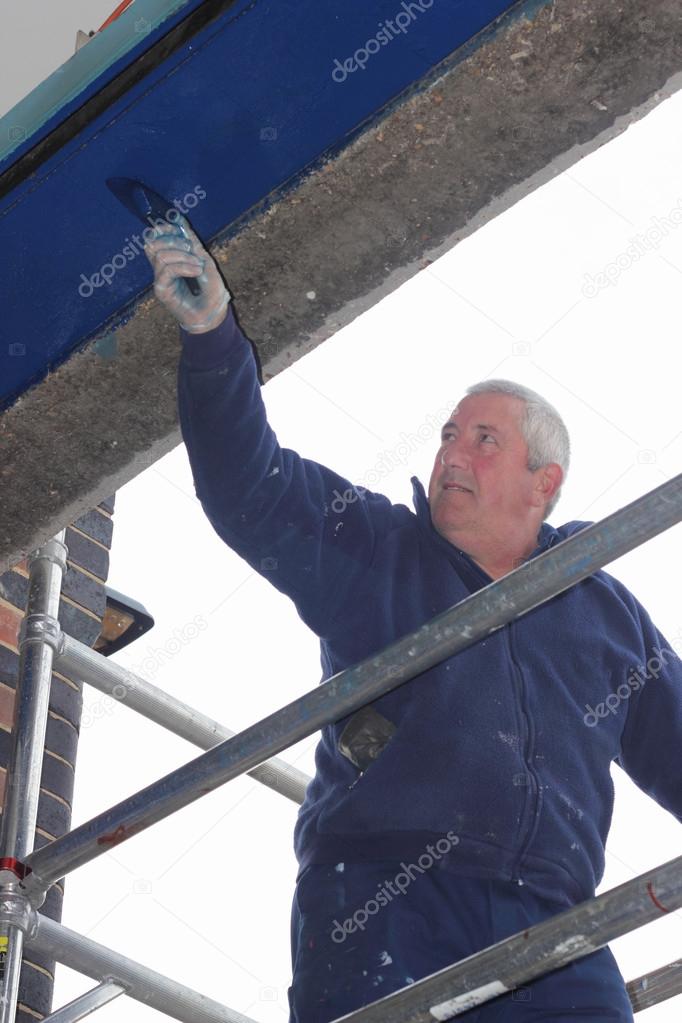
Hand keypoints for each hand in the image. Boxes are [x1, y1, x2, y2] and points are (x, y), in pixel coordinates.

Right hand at [143, 216, 230, 333]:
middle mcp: (162, 269)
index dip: (164, 229)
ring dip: (184, 256)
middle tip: (193, 251)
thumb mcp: (204, 259)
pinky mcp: (161, 290)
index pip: (154, 238)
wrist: (214, 313)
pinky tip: (195, 271)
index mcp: (170, 260)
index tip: (179, 228)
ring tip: (198, 266)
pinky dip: (184, 267)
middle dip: (174, 241)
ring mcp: (160, 279)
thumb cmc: (210, 290)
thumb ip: (191, 241)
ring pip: (161, 256)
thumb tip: (180, 219)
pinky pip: (167, 270)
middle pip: (153, 244)